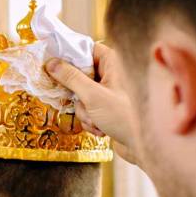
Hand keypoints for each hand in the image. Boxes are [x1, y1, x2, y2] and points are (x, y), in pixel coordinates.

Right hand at [46, 43, 139, 163]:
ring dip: (84, 111)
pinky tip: (101, 129)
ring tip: (96, 120)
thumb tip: (51, 63)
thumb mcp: (93, 95)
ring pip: (82, 95)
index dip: (70, 56)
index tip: (53, 63)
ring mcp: (110, 93)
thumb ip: (70, 78)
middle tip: (81, 102)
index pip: (87, 50)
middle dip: (77, 94)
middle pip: (80, 74)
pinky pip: (88, 109)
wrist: (144, 147)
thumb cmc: (125, 116)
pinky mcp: (108, 109)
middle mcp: (113, 75)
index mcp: (115, 63)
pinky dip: (90, 120)